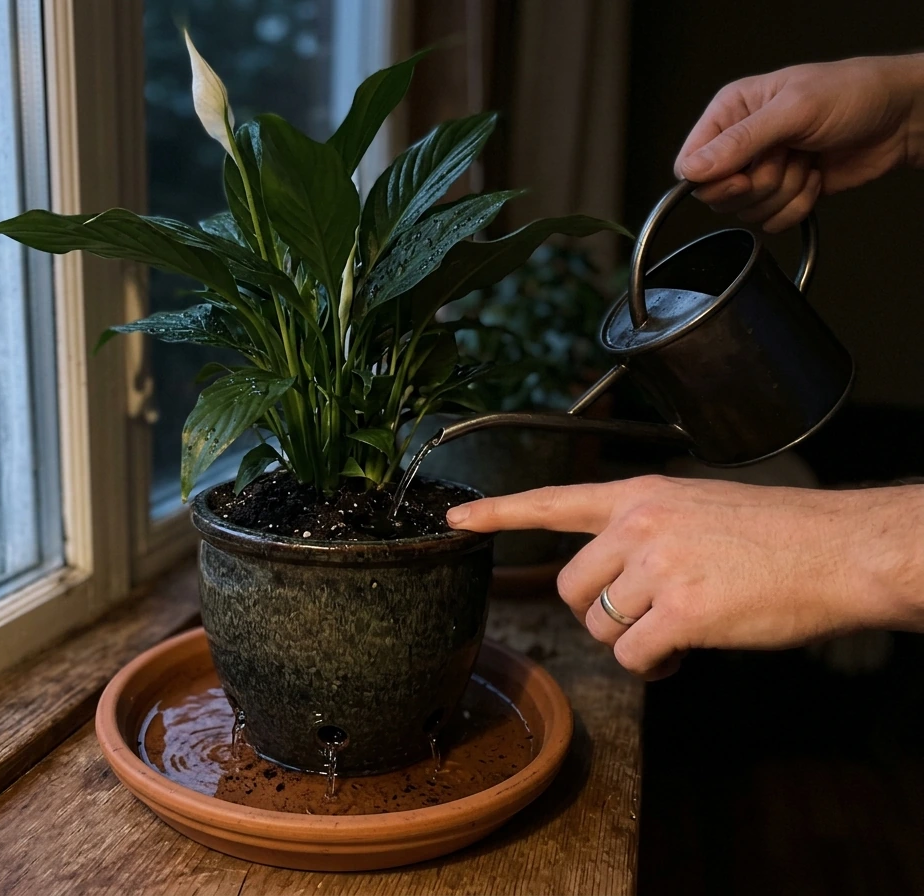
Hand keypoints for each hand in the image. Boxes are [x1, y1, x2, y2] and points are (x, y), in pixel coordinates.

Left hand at [447, 476, 923, 678]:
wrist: (840, 549)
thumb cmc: (779, 534)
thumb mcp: (698, 507)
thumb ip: (645, 533)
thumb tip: (616, 583)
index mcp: (640, 496)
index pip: (553, 500)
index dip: (498, 513)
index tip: (455, 520)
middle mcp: (638, 525)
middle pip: (571, 589)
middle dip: (600, 613)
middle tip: (647, 616)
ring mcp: (658, 566)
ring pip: (600, 627)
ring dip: (631, 642)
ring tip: (678, 629)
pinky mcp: (681, 611)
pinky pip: (632, 658)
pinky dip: (653, 667)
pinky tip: (684, 653)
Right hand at [675, 54, 923, 231]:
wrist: (900, 118)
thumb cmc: (854, 95)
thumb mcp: (793, 110)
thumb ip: (740, 141)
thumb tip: (692, 170)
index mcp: (731, 112)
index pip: (691, 163)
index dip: (713, 181)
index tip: (743, 179)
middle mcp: (740, 144)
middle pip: (718, 194)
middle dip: (760, 184)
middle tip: (787, 158)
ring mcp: (762, 171)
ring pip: (746, 211)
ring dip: (785, 193)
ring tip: (807, 161)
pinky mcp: (783, 194)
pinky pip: (771, 222)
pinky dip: (798, 206)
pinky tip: (815, 178)